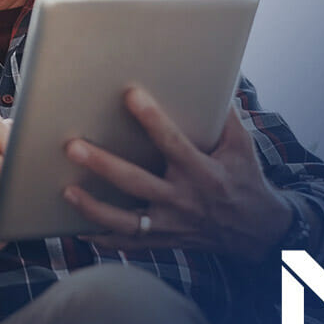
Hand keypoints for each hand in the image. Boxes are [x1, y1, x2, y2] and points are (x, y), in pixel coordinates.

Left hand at [62, 87, 292, 262]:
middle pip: (136, 182)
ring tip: (66, 190)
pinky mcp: (163, 240)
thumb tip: (212, 80)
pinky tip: (76, 228)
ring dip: (94, 208)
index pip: (173, 143)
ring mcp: (170, 223)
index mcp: (202, 172)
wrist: (257, 231)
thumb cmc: (243, 179)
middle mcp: (183, 199)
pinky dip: (102, 239)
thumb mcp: (241, 147)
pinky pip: (128, 244)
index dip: (152, 119)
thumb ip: (224, 116)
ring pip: (125, 221)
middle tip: (72, 147)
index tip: (130, 94)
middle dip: (103, 165)